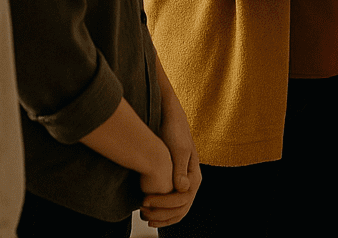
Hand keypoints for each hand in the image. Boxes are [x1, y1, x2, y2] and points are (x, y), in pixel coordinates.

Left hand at [141, 68, 201, 226]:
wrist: (169, 118)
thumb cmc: (173, 130)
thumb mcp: (178, 148)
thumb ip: (180, 168)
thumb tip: (183, 188)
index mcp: (195, 175)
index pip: (183, 200)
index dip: (164, 204)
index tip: (145, 200)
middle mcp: (191, 182)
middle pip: (180, 209)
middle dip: (162, 214)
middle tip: (142, 211)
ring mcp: (183, 184)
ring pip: (176, 210)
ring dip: (161, 217)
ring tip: (143, 216)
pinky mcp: (174, 182)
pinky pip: (171, 205)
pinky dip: (161, 213)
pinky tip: (147, 213)